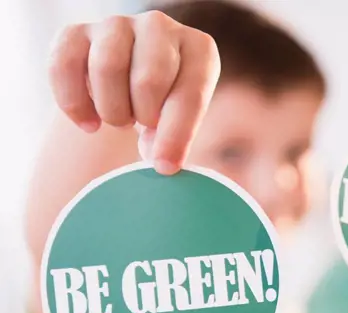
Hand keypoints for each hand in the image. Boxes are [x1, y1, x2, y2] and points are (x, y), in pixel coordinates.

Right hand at [47, 11, 220, 174]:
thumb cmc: (165, 105)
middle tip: (141, 124)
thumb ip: (173, 138)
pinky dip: (74, 104)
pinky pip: (64, 65)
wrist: (129, 82)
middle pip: (148, 80)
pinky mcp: (77, 31)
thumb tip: (160, 163)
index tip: (165, 167)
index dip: (176, 136)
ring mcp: (117, 24)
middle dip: (143, 116)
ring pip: (107, 68)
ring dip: (112, 109)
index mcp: (199, 49)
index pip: (190, 95)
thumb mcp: (180, 119)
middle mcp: (160, 26)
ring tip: (120, 119)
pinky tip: (89, 124)